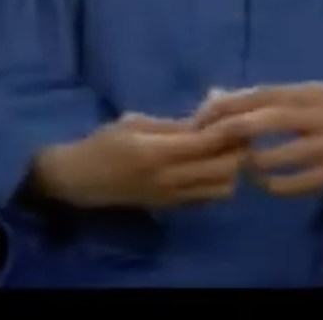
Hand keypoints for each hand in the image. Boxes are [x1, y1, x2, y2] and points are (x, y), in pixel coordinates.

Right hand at [33, 112, 248, 210]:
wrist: (82, 180)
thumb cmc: (104, 143)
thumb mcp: (134, 123)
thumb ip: (173, 125)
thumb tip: (208, 120)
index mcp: (157, 152)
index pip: (207, 142)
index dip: (230, 129)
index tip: (240, 115)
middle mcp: (170, 179)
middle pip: (224, 168)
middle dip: (237, 148)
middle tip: (237, 131)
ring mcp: (174, 197)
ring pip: (223, 188)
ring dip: (231, 168)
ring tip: (223, 149)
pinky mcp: (174, 207)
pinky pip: (210, 197)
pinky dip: (218, 181)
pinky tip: (209, 165)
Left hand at [194, 82, 322, 196]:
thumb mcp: (305, 92)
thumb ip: (265, 96)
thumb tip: (218, 97)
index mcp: (302, 93)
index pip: (255, 95)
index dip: (223, 107)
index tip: (198, 120)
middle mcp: (314, 115)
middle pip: (266, 120)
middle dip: (231, 131)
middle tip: (207, 145)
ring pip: (284, 154)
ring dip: (254, 162)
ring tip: (237, 166)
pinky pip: (304, 181)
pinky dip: (280, 186)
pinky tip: (265, 186)